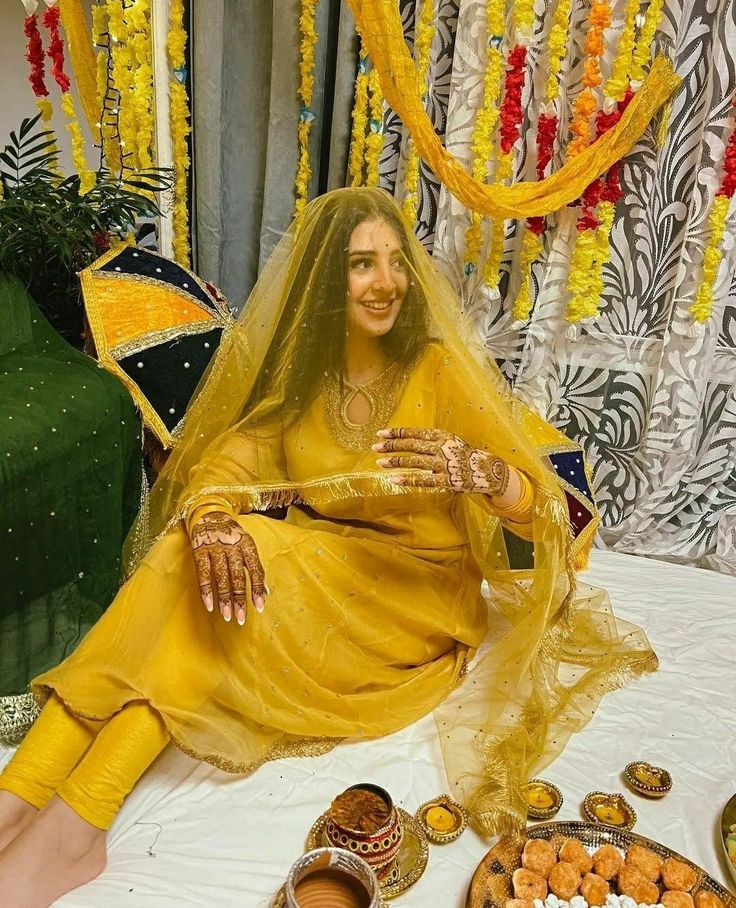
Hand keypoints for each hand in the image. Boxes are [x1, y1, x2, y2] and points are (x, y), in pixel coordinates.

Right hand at [189, 511, 266, 625]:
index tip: (259, 607)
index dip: (257, 589)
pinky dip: (206, 591)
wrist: (210, 515)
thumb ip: (255, 568)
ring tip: (227, 616)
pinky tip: (209, 605)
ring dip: (224, 599)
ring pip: (221, 577)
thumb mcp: (247, 547)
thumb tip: (264, 593)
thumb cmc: (233, 536)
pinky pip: (203, 574)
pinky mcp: (200, 551)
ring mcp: (215, 548)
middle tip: (241, 618)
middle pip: (237, 577)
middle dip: (240, 599)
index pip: (255, 570)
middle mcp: (232, 546)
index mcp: (247, 545)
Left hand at [373, 427, 508, 494]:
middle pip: (411, 445)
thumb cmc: (463, 454)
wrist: (485, 470)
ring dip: (395, 462)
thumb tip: (406, 439)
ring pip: (414, 462)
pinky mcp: (445, 480)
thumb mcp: (449, 441)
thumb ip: (431, 440)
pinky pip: (422, 480)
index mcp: (441, 436)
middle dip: (392, 446)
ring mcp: (443, 465)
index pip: (414, 432)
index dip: (396, 433)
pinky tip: (393, 480)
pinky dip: (407, 480)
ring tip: (380, 462)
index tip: (381, 433)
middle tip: (375, 447)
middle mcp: (441, 448)